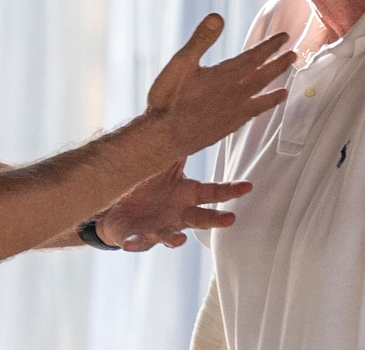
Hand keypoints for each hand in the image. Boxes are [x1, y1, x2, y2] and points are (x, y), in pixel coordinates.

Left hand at [97, 159, 252, 250]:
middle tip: (230, 218)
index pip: (214, 192)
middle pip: (201, 218)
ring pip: (171, 236)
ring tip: (179, 238)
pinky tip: (128, 244)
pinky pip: (138, 241)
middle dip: (215, 219)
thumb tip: (198, 121)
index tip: (247, 186)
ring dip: (175, 238)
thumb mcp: (164, 161)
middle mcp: (178, 213)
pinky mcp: (139, 236)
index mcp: (187, 194)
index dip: (231, 190)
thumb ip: (180, 147)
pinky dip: (135, 243)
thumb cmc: (146, 180)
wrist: (117, 199)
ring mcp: (160, 227)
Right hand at [147, 14, 294, 157]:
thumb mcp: (180, 63)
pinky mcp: (226, 128)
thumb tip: (218, 17)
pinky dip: (259, 112)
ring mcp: (232, 113)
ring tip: (286, 90)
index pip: (254, 57)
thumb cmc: (168, 98)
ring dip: (274, 92)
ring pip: (260, 99)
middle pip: (263, 77)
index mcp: (224, 76)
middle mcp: (234, 95)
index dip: (270, 46)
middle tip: (293, 56)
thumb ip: (201, 40)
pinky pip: (250, 117)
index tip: (284, 37)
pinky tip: (258, 112)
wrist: (164, 136)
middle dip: (279, 65)